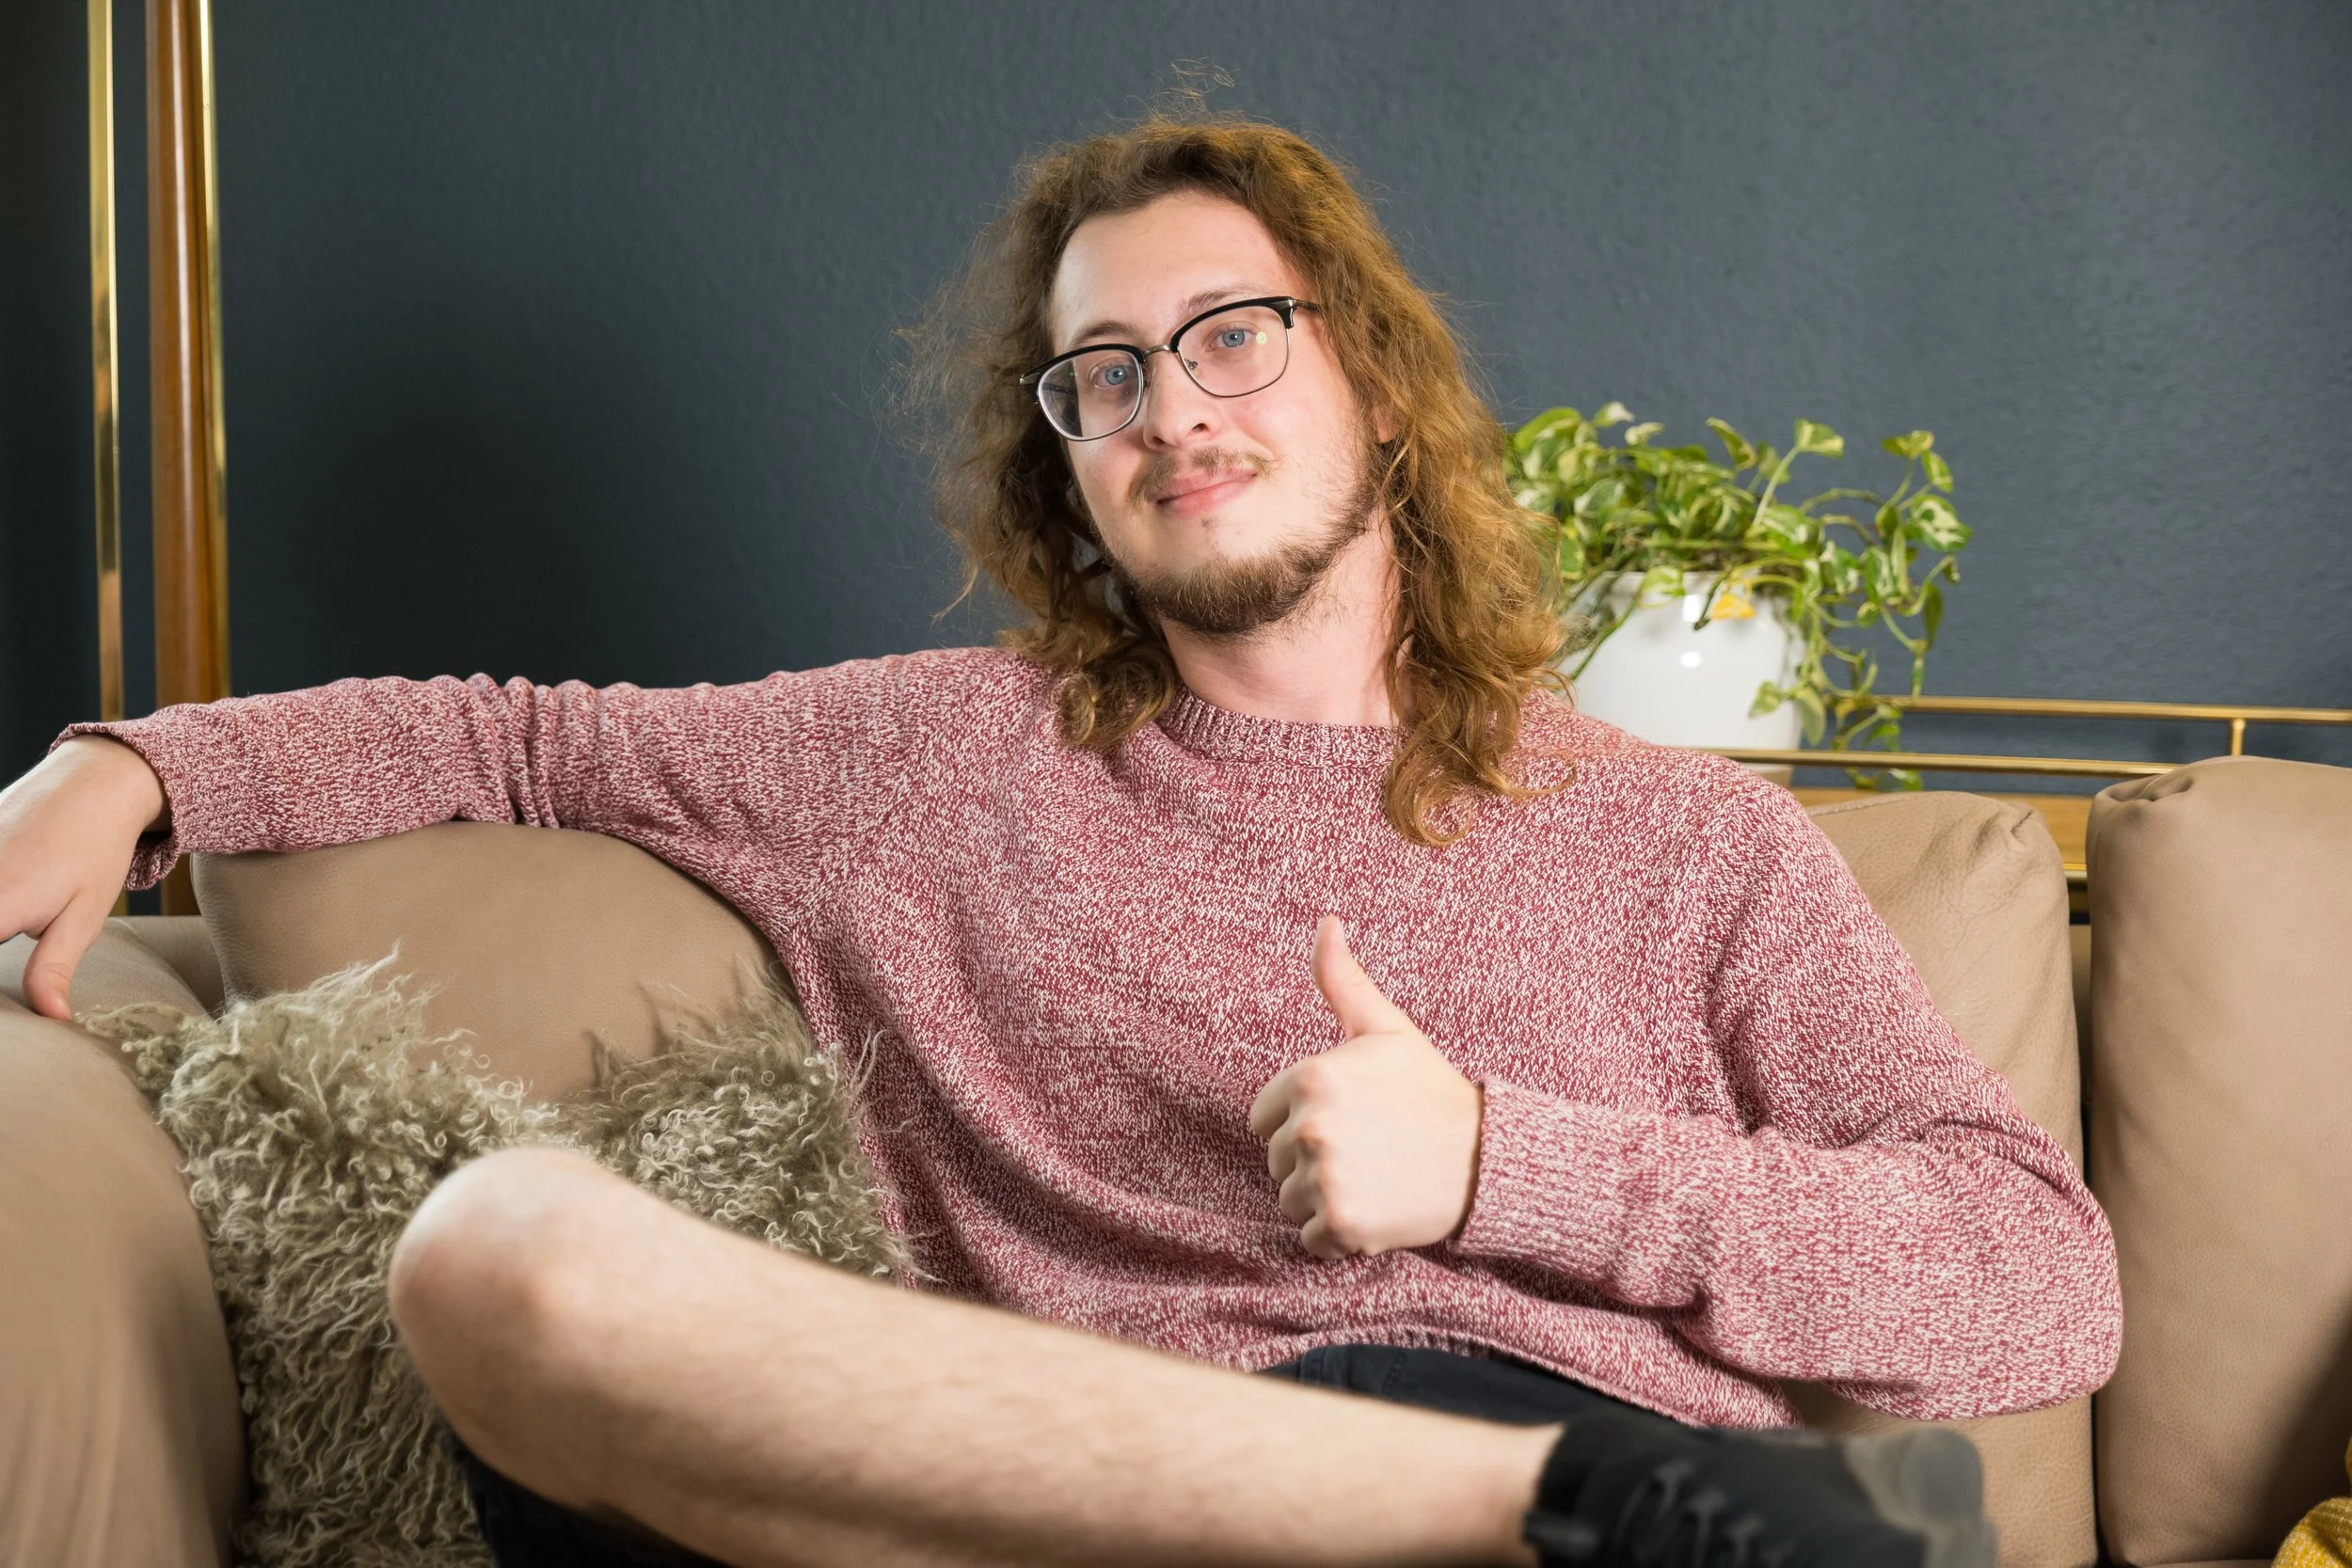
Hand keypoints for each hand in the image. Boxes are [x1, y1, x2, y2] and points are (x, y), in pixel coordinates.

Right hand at [0, 738, 166, 1019]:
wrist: (94, 782)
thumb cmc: (96, 852)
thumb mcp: (84, 916)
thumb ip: (52, 969)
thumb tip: (51, 1018)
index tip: (16, 971)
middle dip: (2, 932)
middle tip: (23, 932)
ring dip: (0, 917)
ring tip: (28, 905)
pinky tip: (20, 892)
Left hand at [1247, 916, 1483, 1259]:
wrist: (1490, 1159)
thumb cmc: (1432, 1091)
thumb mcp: (1387, 1029)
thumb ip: (1343, 979)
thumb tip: (1325, 921)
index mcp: (1310, 1076)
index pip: (1263, 1118)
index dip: (1302, 1121)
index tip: (1350, 1121)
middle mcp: (1309, 1126)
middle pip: (1275, 1161)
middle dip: (1312, 1161)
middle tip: (1369, 1151)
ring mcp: (1325, 1177)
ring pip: (1290, 1201)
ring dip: (1324, 1199)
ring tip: (1375, 1179)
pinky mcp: (1342, 1224)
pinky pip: (1311, 1240)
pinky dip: (1338, 1236)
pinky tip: (1379, 1209)